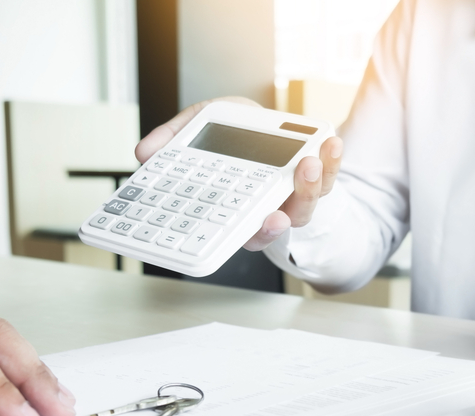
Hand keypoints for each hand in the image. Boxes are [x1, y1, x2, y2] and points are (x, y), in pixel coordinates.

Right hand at [135, 97, 343, 250]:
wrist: (261, 124)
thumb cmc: (230, 133)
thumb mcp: (197, 127)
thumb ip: (173, 139)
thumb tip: (143, 154)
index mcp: (237, 210)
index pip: (245, 231)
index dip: (258, 231)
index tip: (266, 221)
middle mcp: (268, 209)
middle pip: (282, 220)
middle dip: (287, 208)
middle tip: (289, 193)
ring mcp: (294, 195)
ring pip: (308, 201)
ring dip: (313, 182)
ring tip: (311, 159)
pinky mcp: (317, 177)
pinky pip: (328, 175)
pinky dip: (330, 159)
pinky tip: (330, 141)